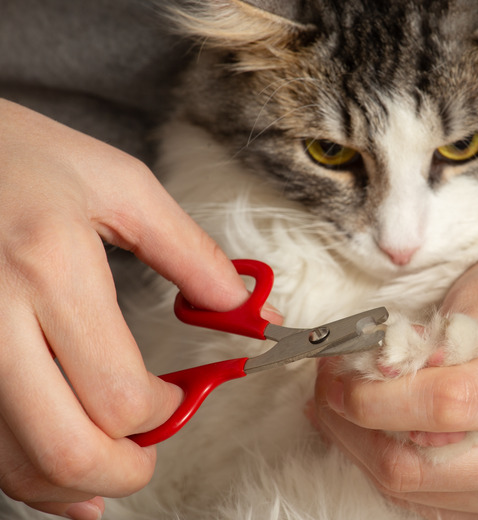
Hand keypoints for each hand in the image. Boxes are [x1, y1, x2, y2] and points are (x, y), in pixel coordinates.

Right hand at [0, 99, 267, 518]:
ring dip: (74, 484)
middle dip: (125, 470)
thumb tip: (246, 309)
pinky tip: (56, 469)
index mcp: (51, 268)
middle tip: (150, 454)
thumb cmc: (22, 156)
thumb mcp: (120, 186)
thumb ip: (190, 254)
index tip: (178, 395)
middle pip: (67, 449)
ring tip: (111, 466)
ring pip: (16, 465)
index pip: (120, 393)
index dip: (164, 411)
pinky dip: (24, 474)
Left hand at [312, 235, 477, 519]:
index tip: (336, 375)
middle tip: (329, 390)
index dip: (375, 398)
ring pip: (427, 495)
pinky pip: (445, 506)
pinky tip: (385, 434)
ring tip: (351, 407)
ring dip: (372, 452)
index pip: (448, 407)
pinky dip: (404, 470)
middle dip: (358, 429)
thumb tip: (386, 376)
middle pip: (428, 467)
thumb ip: (443, 330)